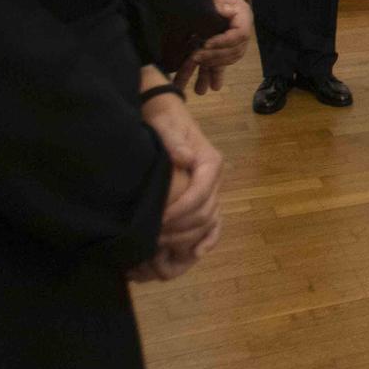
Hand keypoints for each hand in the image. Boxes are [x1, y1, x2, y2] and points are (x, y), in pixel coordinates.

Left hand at [141, 94, 223, 260]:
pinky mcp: (204, 196)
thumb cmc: (163, 120)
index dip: (181, 209)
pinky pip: (214, 222)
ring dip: (187, 235)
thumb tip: (185, 158)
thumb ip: (174, 141)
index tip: (158, 219)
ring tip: (161, 243)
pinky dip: (209, 238)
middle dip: (180, 226)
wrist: (164, 115)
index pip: (200, 193)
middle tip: (153, 235)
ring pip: (209, 220)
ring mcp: (211, 188)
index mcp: (210, 162)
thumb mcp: (165, 124)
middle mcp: (215, 178)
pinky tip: (198, 253)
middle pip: (205, 211)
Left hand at [179, 0, 251, 94]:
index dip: (225, 41)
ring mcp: (230, 42)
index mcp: (242, 15)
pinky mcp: (219, 49)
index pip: (240, 33)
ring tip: (198, 88)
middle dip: (213, 58)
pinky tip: (205, 88)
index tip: (206, 43)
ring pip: (223, 61)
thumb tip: (223, 11)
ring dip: (209, 73)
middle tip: (194, 59)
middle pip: (233, 51)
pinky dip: (212, 76)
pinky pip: (218, 64)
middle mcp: (239, 31)